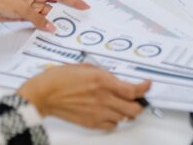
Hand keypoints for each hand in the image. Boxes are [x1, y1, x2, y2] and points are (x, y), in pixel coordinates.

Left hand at [0, 0, 87, 30]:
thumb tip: (52, 28)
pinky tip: (52, 33)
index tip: (85, 6)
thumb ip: (38, 19)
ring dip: (56, 23)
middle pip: (57, 7)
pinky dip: (45, 26)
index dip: (74, 1)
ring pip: (49, 16)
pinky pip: (40, 22)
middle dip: (67, 14)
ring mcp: (33, 8)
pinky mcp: (27, 16)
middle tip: (80, 23)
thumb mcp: (23, 9)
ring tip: (68, 31)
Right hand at [18, 64, 150, 129]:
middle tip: (137, 97)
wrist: (45, 94)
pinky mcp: (91, 123)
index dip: (144, 88)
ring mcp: (98, 113)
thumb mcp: (86, 67)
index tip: (147, 85)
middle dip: (139, 103)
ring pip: (125, 118)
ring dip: (127, 111)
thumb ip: (104, 74)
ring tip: (122, 104)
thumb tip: (116, 80)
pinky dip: (115, 120)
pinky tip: (110, 112)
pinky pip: (112, 126)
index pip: (133, 90)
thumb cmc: (61, 78)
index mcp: (102, 81)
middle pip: (134, 109)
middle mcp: (103, 98)